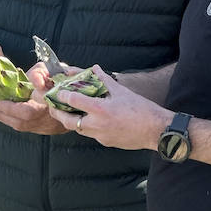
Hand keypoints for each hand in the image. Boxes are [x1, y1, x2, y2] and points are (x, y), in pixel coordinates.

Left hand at [0, 62, 69, 134]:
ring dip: (4, 118)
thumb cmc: (62, 81)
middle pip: (21, 122)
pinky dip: (11, 119)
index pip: (29, 111)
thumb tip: (32, 80)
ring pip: (21, 126)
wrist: (76, 99)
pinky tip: (2, 112)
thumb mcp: (54, 71)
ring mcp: (46, 126)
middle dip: (3, 114)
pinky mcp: (43, 129)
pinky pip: (24, 127)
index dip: (12, 109)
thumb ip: (40, 73)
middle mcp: (47, 118)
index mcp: (50, 104)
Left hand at [51, 66, 170, 150]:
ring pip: (78, 129)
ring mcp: (100, 136)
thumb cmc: (141, 109)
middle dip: (59, 113)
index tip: (57, 92)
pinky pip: (91, 134)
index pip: (73, 101)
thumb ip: (105, 80)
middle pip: (69, 121)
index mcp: (100, 109)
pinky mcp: (106, 142)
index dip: (62, 95)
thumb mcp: (122, 91)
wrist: (155, 130)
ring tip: (68, 112)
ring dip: (72, 121)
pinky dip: (86, 126)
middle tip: (54, 107)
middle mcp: (97, 124)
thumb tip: (95, 68)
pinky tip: (90, 120)